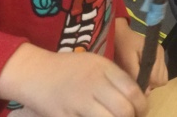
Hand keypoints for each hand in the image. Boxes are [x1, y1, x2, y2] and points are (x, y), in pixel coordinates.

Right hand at [0, 43, 147, 116]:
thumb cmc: (67, 69)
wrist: (34, 72)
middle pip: (125, 110)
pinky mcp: (66, 116)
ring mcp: (79, 100)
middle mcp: (93, 82)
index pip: (133, 90)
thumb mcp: (93, 64)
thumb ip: (114, 79)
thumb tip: (138, 100)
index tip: (139, 112)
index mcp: (102, 67)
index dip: (141, 106)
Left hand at [113, 19, 167, 93]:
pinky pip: (161, 74)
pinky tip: (143, 70)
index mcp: (154, 53)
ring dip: (152, 80)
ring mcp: (162, 55)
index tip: (135, 80)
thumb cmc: (122, 46)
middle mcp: (161, 53)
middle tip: (136, 75)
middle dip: (149, 82)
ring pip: (162, 79)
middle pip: (161, 80)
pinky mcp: (160, 57)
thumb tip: (147, 92)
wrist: (121, 34)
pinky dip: (153, 76)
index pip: (157, 79)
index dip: (146, 83)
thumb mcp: (126, 60)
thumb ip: (136, 75)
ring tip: (139, 72)